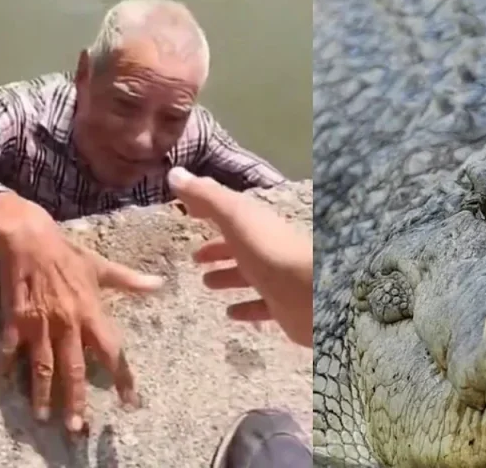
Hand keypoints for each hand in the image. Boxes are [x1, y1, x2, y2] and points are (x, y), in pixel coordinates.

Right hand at [0, 191, 162, 431]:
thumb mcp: (101, 266)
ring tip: (44, 416)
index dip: (122, 376)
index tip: (129, 400)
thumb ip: (129, 281)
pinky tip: (0, 381)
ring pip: (43, 366)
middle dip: (76, 399)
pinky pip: (10, 347)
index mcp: (91, 311)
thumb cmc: (68, 252)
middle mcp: (67, 322)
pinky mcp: (15, 319)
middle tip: (77, 427)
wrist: (28, 237)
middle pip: (74, 368)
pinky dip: (4, 363)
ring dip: (43, 393)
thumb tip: (160, 285)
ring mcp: (40, 323)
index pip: (111, 351)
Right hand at [166, 167, 312, 347]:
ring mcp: (278, 276)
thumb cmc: (269, 251)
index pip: (232, 212)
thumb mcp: (234, 217)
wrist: (309, 293)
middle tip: (194, 258)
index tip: (189, 214)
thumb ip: (207, 196)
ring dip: (228, 276)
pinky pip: (261, 305)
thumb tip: (175, 173)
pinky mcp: (284, 305)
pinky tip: (230, 313)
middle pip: (241, 245)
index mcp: (258, 223)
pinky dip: (245, 307)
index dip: (210, 211)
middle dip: (218, 248)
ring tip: (206, 283)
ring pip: (249, 274)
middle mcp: (269, 247)